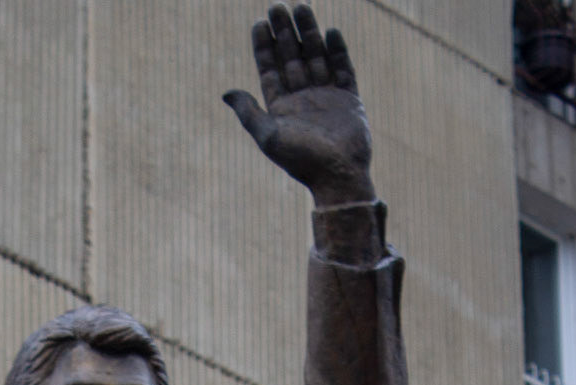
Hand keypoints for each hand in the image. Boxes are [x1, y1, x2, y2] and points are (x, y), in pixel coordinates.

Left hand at [224, 6, 374, 208]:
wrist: (338, 177)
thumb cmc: (301, 161)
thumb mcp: (268, 136)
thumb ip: (248, 113)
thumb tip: (226, 92)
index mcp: (282, 109)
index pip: (270, 70)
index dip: (264, 47)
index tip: (259, 23)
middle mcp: (303, 100)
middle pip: (292, 58)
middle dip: (285, 32)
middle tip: (277, 6)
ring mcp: (327, 98)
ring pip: (316, 57)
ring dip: (309, 33)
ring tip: (301, 7)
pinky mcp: (349, 100)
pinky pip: (343, 69)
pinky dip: (337, 51)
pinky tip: (330, 32)